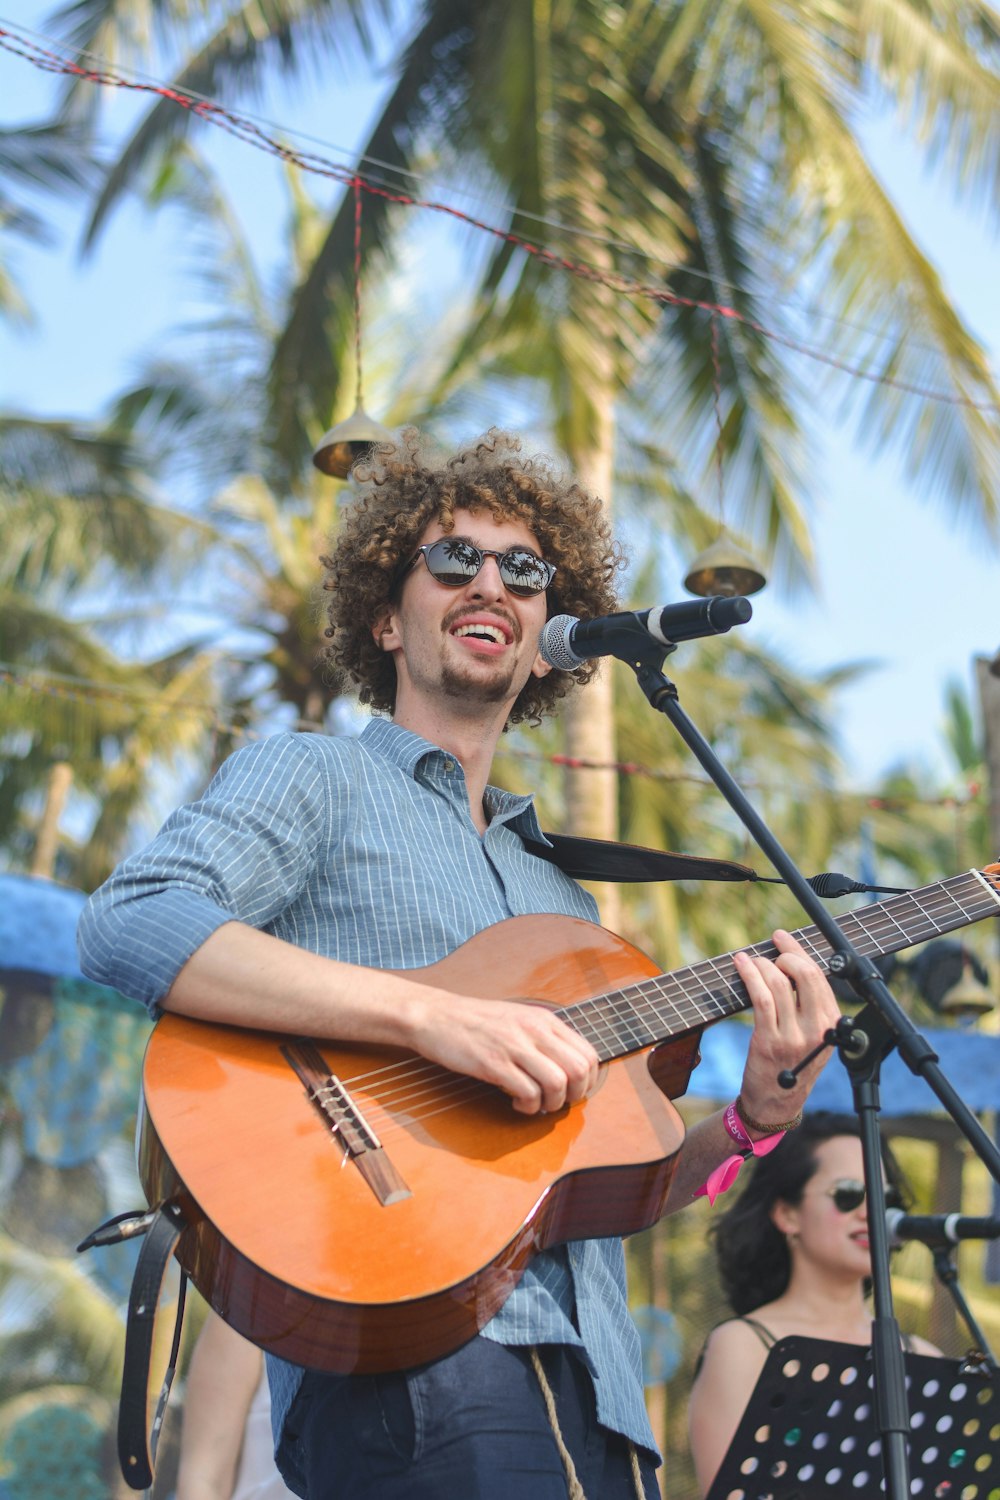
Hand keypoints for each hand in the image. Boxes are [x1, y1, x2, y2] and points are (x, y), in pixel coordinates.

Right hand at [408, 991, 600, 1114]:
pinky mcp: (493, 1064)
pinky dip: (528, 1107)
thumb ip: (543, 1037)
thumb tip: (568, 1067)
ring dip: (551, 1104)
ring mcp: (514, 1046)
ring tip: (535, 1104)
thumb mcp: (518, 1018)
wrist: (435, 1016)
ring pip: (557, 1083)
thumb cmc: (475, 1021)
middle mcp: (534, 1030)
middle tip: (556, 1102)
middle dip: (574, 1096)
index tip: (574, 1092)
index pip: (589, 1054)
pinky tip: (516, 1103)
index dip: (588, 1081)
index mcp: (544, 1019)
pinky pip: (527, 1093)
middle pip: (579, 1071)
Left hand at [732, 929, 840, 1128]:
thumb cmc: (793, 1064)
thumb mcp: (814, 1036)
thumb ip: (811, 1005)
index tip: (784, 938)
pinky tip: (741, 965)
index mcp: (832, 1024)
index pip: (819, 976)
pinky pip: (759, 998)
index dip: (799, 952)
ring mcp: (792, 1036)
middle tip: (772, 946)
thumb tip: (791, 961)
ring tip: (752, 960)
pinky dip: (749, 975)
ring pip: (778, 983)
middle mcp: (817, 1029)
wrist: (776, 1102)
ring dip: (762, 964)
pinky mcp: (768, 1041)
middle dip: (785, 953)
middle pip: (804, 975)